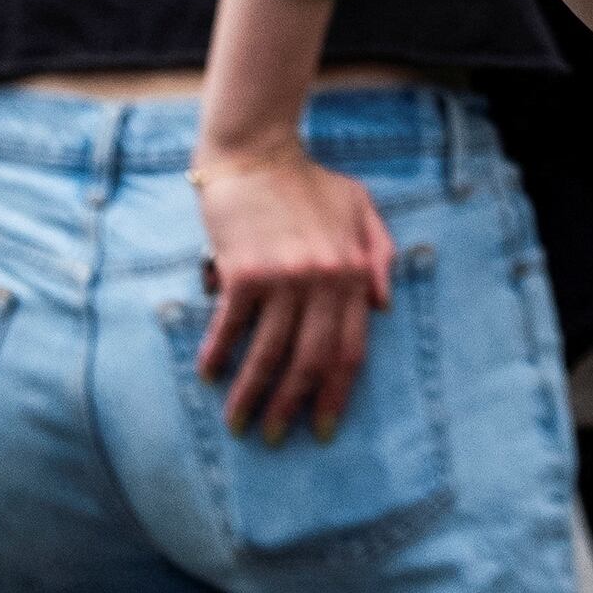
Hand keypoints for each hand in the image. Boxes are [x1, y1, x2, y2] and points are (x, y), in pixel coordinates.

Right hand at [193, 143, 393, 441]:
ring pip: (269, 354)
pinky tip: (209, 376)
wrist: (257, 153)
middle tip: (279, 440)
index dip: (337, 394)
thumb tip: (384, 305)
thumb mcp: (360, 208)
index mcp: (352, 271)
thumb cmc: (308, 182)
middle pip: (311, 361)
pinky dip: (219, 356)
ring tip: (240, 425)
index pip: (350, 349)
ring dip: (253, 396)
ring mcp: (283, 278)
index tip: (325, 427)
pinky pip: (231, 328)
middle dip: (294, 407)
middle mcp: (322, 280)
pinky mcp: (243, 273)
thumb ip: (379, 253)